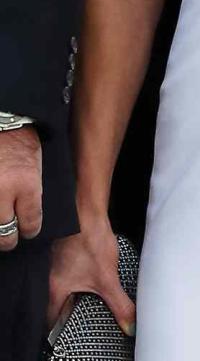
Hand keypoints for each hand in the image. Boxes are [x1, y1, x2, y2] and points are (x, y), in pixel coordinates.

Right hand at [0, 127, 41, 249]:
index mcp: (27, 184)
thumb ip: (31, 193)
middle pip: (5, 233)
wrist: (3, 121)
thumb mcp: (35, 167)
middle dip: (9, 239)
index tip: (28, 231)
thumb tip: (26, 219)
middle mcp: (3, 192)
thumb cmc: (21, 141)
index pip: (30, 222)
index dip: (30, 230)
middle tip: (10, 238)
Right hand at [48, 215, 135, 335]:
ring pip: (61, 291)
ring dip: (72, 299)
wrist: (86, 210)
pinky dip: (76, 284)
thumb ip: (119, 305)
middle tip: (82, 326)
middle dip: (68, 317)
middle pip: (55, 306)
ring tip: (87, 307)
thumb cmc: (91, 240)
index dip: (60, 333)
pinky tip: (88, 283)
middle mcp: (48, 280)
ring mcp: (54, 266)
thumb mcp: (107, 278)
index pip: (51, 321)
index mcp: (54, 290)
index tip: (71, 341)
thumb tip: (130, 326)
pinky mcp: (63, 256)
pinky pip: (66, 277)